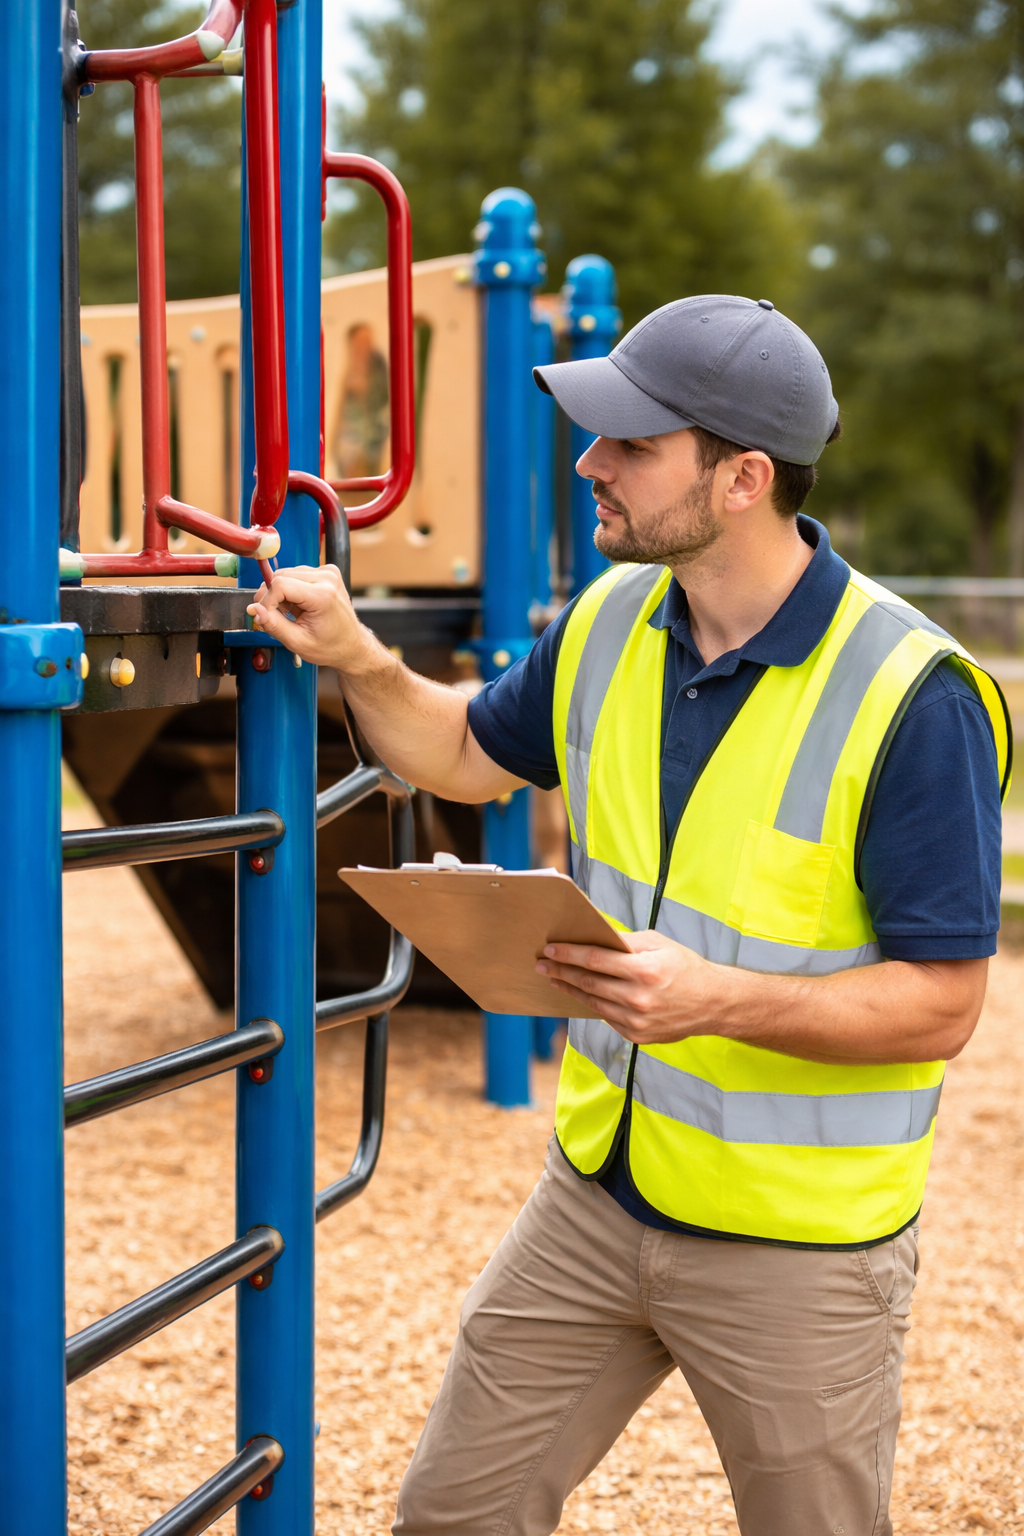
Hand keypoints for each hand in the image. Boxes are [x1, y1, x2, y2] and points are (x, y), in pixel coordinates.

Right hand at [246, 564, 374, 671]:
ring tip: (291, 613)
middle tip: (274, 617)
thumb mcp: (298, 642)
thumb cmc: (330, 646)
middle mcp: (327, 578)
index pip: (279, 584)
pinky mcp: (326, 572)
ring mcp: (328, 572)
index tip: (265, 616)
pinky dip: (291, 589)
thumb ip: (273, 625)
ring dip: (281, 593)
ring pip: (286, 574)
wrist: (352, 645)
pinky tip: (298, 605)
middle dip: (271, 597)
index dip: (266, 601)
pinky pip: (296, 574)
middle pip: (281, 576)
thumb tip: (254, 610)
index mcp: (323, 595)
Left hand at [536, 929, 715, 1043]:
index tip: (549, 949)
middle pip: (589, 983)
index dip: (568, 954)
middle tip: (541, 965)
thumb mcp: (659, 945)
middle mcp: (639, 998)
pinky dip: (593, 1005)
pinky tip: (582, 995)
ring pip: (593, 1003)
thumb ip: (626, 943)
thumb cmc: (686, 968)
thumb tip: (595, 938)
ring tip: (555, 980)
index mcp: (645, 970)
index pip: (595, 960)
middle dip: (561, 972)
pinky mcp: (638, 1036)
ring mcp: (637, 1021)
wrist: (713, 1003)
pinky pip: (607, 1018)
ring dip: (571, 990)